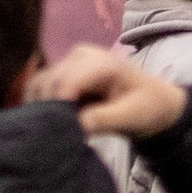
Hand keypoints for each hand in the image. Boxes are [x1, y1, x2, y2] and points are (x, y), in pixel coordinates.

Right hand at [27, 44, 187, 138]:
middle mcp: (80, 56)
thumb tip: (74, 125)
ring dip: (41, 108)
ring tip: (55, 129)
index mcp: (100, 63)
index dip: (57, 108)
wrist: (153, 101)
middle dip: (49, 111)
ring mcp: (68, 61)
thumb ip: (102, 120)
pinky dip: (40, 104)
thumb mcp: (131, 117)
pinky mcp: (60, 72)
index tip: (60, 132)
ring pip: (38, 84)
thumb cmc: (146, 107)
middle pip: (48, 83)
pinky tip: (51, 121)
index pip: (65, 82)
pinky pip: (38, 87)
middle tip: (57, 136)